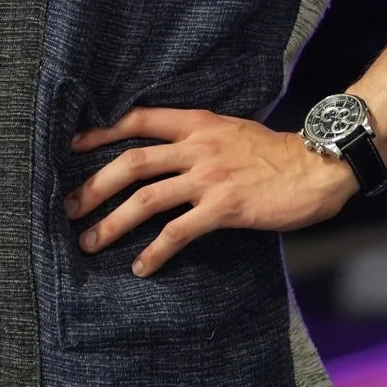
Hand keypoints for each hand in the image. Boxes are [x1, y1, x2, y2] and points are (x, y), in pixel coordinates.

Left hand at [63, 108, 358, 275]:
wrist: (318, 166)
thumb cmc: (277, 152)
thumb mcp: (231, 130)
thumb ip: (198, 137)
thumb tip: (168, 153)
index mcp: (196, 123)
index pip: (137, 119)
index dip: (101, 132)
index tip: (71, 146)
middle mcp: (197, 147)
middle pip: (131, 163)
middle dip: (94, 186)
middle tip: (68, 207)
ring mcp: (209, 177)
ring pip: (146, 199)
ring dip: (113, 223)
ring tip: (90, 242)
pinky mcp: (224, 207)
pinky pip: (179, 232)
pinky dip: (155, 251)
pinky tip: (141, 267)